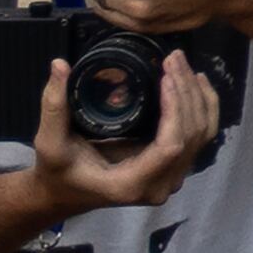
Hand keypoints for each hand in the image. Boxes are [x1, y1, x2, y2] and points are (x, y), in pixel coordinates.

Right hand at [29, 44, 223, 212]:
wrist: (65, 193)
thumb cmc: (57, 171)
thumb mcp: (49, 142)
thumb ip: (53, 106)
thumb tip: (59, 64)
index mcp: (131, 183)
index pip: (170, 146)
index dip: (175, 109)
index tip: (164, 76)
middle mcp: (159, 185)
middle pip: (191, 136)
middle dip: (187, 92)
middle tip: (173, 59)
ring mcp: (171, 178)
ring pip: (202, 134)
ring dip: (198, 96)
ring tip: (183, 64)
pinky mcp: (175, 167)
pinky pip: (199, 136)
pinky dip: (203, 106)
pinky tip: (197, 82)